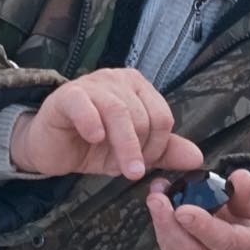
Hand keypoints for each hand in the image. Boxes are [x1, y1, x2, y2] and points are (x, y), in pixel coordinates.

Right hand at [8, 68, 204, 181]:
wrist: (52, 149)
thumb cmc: (92, 146)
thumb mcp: (132, 152)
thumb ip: (164, 152)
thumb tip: (197, 158)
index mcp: (138, 88)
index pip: (163, 117)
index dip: (157, 147)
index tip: (143, 164)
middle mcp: (118, 80)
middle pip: (144, 115)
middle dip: (139, 150)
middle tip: (128, 169)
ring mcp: (92, 84)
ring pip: (119, 112)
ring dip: (124, 146)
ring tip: (120, 169)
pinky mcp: (67, 95)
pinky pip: (85, 105)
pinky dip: (94, 124)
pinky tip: (94, 139)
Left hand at [146, 168, 249, 249]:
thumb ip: (247, 193)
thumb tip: (239, 178)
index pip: (226, 242)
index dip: (203, 227)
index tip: (183, 211)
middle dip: (170, 226)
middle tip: (156, 198)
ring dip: (161, 225)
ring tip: (155, 196)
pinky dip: (161, 230)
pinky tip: (158, 209)